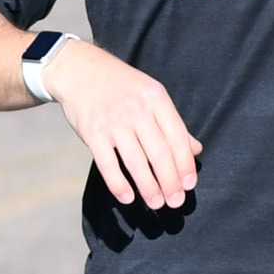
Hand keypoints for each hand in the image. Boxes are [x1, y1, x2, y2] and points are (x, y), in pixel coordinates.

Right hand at [45, 36, 199, 213]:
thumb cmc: (119, 85)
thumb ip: (172, 122)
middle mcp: (137, 109)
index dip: (185, 165)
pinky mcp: (92, 132)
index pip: (177, 137)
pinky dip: (119, 184)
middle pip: (160, 153)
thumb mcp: (150, 94)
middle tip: (176, 202)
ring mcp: (113, 121)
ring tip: (157, 204)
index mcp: (156, 98)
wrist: (78, 69)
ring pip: (136, 162)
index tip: (189, 184)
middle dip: (170, 182)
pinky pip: (108, 164)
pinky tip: (128, 197)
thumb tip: (195, 150)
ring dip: (149, 188)